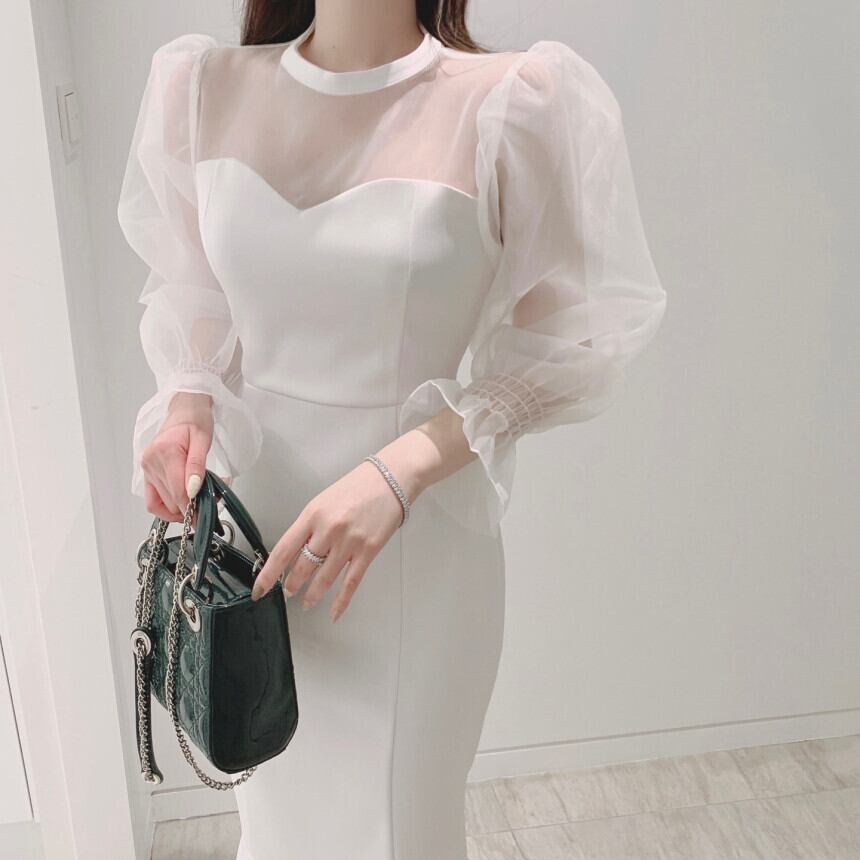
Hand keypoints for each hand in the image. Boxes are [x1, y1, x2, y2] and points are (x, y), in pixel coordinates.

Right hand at [141, 391, 213, 521]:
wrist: (185, 410)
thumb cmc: (196, 421)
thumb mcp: (203, 440)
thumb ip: (197, 465)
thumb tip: (193, 489)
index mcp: (165, 452)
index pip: (178, 491)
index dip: (192, 508)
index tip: (206, 515)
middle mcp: (152, 462)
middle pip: (171, 500)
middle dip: (192, 508)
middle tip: (211, 504)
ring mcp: (147, 468)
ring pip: (162, 503)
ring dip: (182, 508)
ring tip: (200, 501)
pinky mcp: (147, 473)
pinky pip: (152, 500)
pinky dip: (167, 508)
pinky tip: (182, 505)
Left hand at [250, 457, 419, 622]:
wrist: (390, 479)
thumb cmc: (359, 487)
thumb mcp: (324, 501)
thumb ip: (309, 526)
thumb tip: (296, 552)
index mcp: (313, 514)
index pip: (283, 550)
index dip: (268, 574)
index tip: (260, 588)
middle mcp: (328, 529)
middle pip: (302, 567)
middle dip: (291, 585)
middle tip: (287, 592)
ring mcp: (349, 541)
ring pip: (324, 578)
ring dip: (312, 595)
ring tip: (306, 602)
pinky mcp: (368, 551)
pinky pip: (350, 582)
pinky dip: (340, 601)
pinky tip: (333, 612)